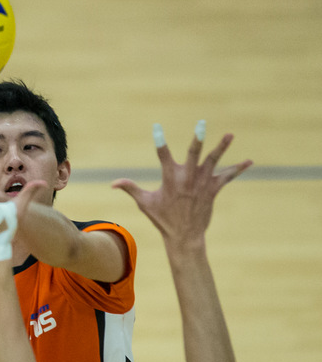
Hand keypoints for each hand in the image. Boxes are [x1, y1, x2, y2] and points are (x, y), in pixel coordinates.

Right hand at [112, 122, 252, 247]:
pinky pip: (227, 176)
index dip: (160, 141)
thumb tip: (112, 184)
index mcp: (170, 178)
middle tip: (201, 124)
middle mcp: (187, 178)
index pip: (163, 155)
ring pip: (213, 161)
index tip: (157, 127)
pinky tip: (249, 161)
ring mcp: (202, 183)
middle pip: (193, 154)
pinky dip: (238, 169)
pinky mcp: (213, 190)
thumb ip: (130, 188)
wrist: (184, 236)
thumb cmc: (163, 219)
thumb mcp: (145, 203)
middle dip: (197, 139)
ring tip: (229, 135)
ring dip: (222, 148)